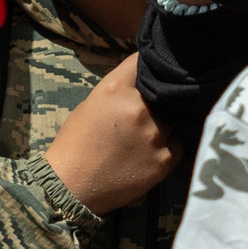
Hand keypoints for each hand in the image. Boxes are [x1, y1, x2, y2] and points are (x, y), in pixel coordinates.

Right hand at [43, 55, 178, 215]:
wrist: (70, 186)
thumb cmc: (75, 142)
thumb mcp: (92, 102)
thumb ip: (121, 88)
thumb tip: (144, 80)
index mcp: (116, 89)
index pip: (143, 62)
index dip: (146, 65)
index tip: (149, 70)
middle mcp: (139, 107)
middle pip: (161, 91)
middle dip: (155, 97)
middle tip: (145, 110)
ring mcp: (155, 133)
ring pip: (172, 118)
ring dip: (163, 122)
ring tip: (145, 134)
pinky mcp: (165, 159)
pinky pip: (177, 142)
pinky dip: (168, 143)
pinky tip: (150, 150)